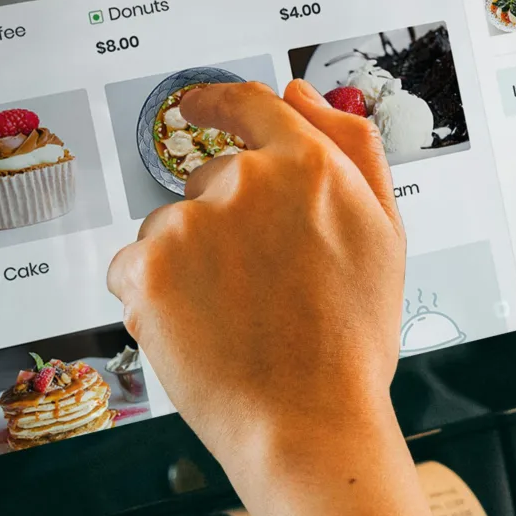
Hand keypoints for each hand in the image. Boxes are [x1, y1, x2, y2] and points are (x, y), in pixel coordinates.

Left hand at [108, 80, 407, 482]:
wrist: (308, 421)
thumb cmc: (351, 341)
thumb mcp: (383, 233)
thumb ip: (351, 148)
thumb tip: (301, 94)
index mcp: (308, 165)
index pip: (250, 106)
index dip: (217, 104)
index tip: (197, 106)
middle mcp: (245, 182)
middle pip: (209, 181)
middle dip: (223, 224)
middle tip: (259, 287)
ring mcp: (189, 224)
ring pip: (170, 229)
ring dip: (188, 265)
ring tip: (233, 319)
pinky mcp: (145, 268)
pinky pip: (132, 268)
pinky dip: (154, 299)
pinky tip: (198, 330)